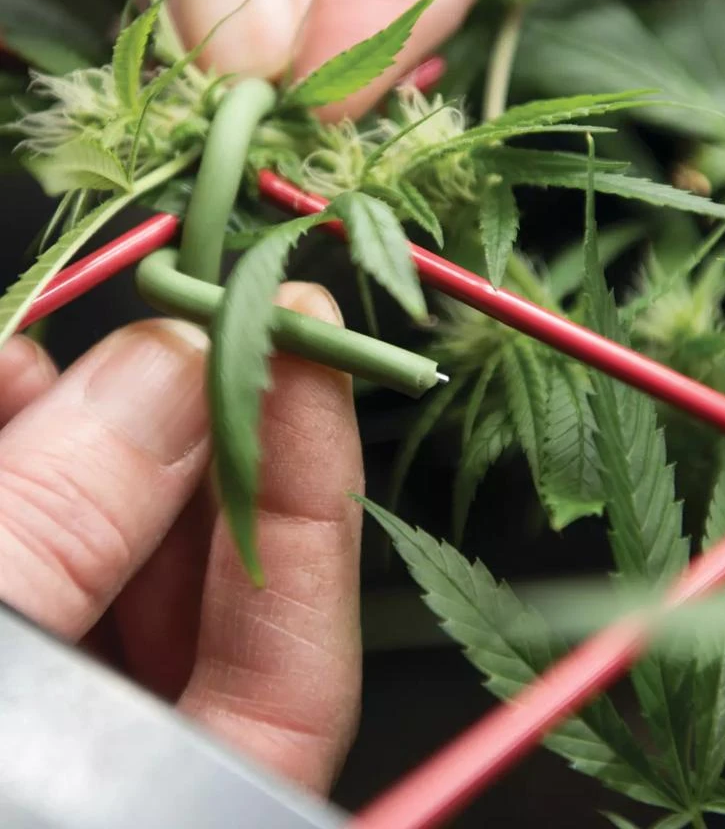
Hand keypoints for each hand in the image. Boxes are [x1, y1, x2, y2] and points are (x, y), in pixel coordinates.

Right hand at [0, 283, 362, 793]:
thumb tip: (170, 369)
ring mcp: (71, 735)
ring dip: (79, 447)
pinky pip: (37, 565)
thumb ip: (66, 528)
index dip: (311, 491)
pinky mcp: (21, 680)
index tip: (307, 346)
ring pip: (109, 570)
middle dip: (176, 448)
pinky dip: (23, 475)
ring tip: (40, 355)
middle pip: (199, 600)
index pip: (297, 669)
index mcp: (179, 816)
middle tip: (179, 327)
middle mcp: (139, 781)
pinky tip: (3, 394)